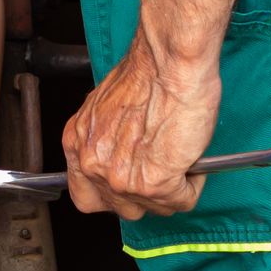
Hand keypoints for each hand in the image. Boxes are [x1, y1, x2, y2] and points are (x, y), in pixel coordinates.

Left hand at [63, 36, 222, 218]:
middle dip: (146, 194)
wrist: (169, 61)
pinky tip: (190, 158)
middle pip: (122, 209)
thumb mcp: (107, 108)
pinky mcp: (154, 184)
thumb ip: (107, 140)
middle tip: (162, 170)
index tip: (130, 185)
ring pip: (154, 208)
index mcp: (78, 143)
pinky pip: (181, 200)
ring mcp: (122, 179)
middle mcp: (94, 164)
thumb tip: (123, 157)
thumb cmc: (148, 72)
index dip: (112, 195)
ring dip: (172, 189)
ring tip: (178, 158)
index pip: (85, 197)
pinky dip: (192, 184)